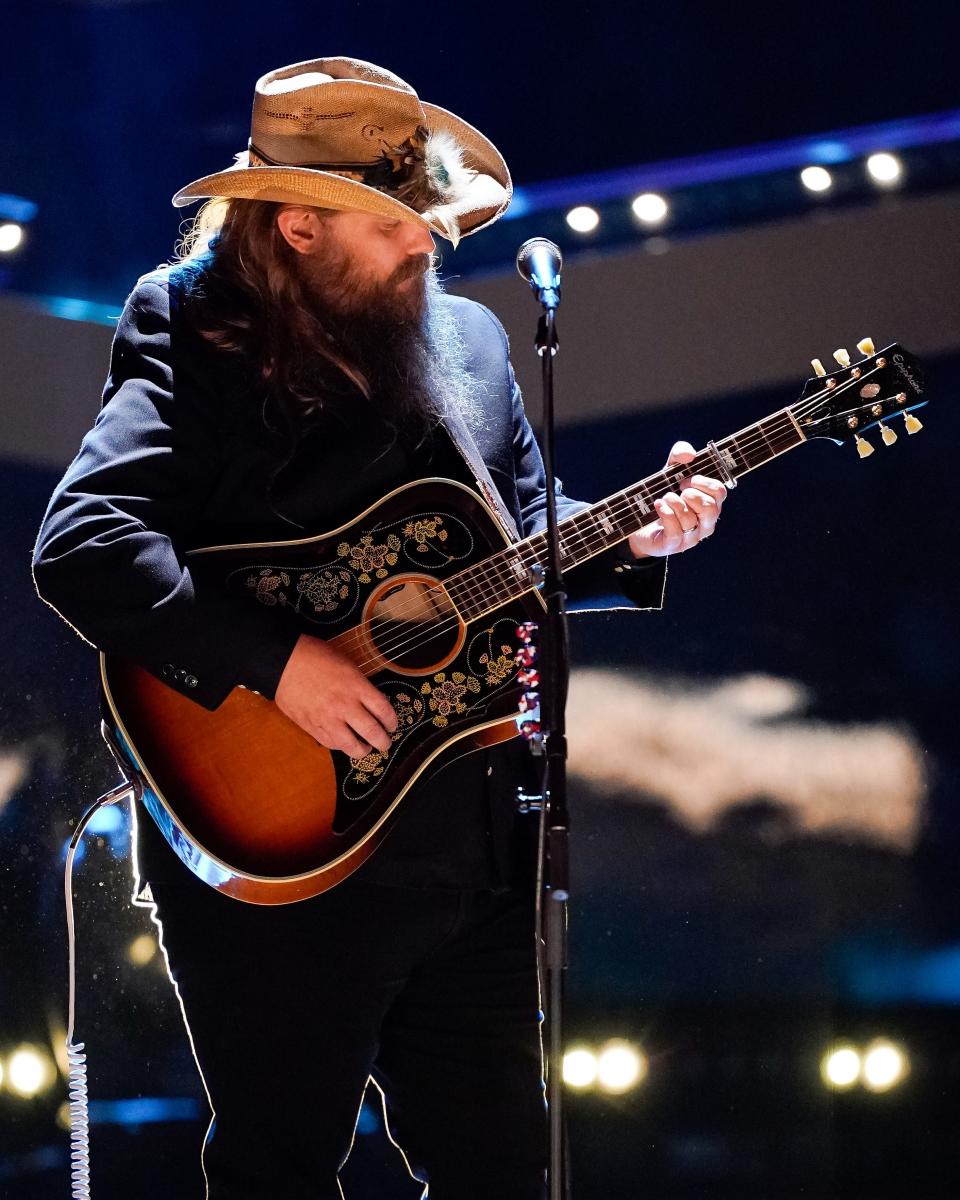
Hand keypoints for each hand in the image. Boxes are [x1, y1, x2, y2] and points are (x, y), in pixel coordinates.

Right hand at [274, 634, 397, 757]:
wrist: (283, 661)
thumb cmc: (315, 655)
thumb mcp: (347, 663)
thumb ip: (360, 684)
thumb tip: (371, 701)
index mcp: (357, 686)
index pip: (384, 711)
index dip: (392, 721)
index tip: (392, 725)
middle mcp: (345, 705)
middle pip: (373, 732)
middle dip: (383, 742)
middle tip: (385, 743)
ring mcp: (327, 718)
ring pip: (352, 745)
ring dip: (363, 750)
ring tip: (365, 748)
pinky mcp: (311, 726)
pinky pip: (331, 743)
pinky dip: (341, 746)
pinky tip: (344, 743)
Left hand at [628, 441, 727, 558]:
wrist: (639, 523)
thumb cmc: (663, 496)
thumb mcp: (670, 472)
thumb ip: (679, 456)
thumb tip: (689, 454)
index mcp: (711, 505)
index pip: (719, 492)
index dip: (703, 482)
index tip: (688, 479)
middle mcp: (705, 523)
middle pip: (710, 508)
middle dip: (691, 494)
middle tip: (678, 490)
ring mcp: (691, 537)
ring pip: (690, 520)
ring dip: (675, 503)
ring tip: (665, 497)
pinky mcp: (674, 545)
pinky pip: (675, 531)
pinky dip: (665, 513)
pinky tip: (658, 504)